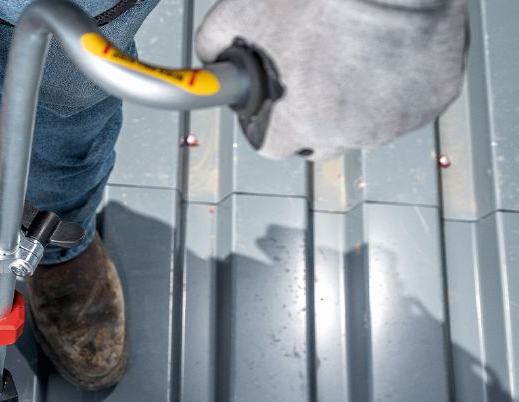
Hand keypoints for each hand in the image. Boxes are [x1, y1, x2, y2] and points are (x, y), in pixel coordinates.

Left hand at [195, 0, 467, 160]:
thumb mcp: (241, 13)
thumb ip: (215, 47)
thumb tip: (210, 58)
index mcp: (295, 125)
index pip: (270, 144)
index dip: (268, 118)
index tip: (271, 98)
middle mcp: (346, 134)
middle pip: (319, 141)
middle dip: (310, 114)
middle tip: (312, 70)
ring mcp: (396, 122)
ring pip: (366, 123)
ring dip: (356, 100)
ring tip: (350, 51)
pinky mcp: (434, 101)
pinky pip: (407, 102)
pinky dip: (397, 84)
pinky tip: (386, 51)